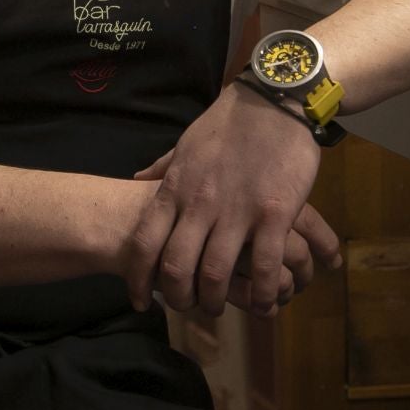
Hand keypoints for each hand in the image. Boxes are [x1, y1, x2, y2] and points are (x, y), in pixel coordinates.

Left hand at [122, 81, 337, 316]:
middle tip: (187, 308)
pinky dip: (259, 293)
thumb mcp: (185, 145)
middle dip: (178, 298)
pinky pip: (264, 267)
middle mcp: (200, 204)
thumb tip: (136, 180)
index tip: (140, 299)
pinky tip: (261, 302)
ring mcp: (236, 210)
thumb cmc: (228, 124)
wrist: (272, 100)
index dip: (139, 278)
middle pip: (176, 267)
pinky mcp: (274, 213)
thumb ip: (162, 169)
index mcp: (175, 188)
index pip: (145, 242)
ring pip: (216, 274)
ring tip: (222, 308)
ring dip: (216, 302)